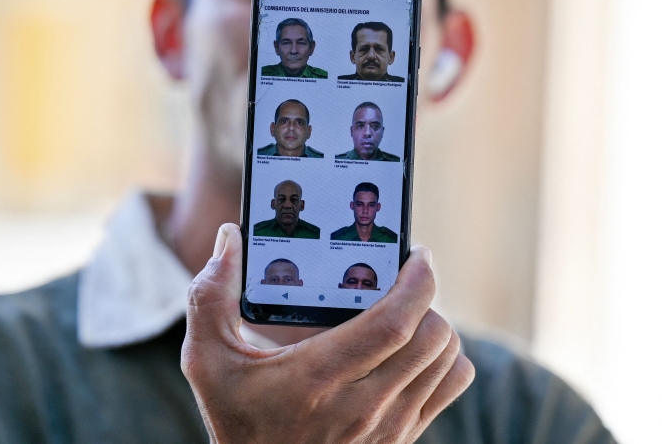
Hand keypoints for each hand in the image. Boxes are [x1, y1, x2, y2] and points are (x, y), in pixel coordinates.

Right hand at [181, 223, 474, 443]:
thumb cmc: (238, 420)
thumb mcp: (208, 361)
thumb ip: (210, 298)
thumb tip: (229, 237)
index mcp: (318, 376)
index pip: (394, 323)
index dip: (417, 281)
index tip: (415, 254)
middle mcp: (364, 404)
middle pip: (432, 335)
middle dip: (425, 296)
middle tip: (403, 277)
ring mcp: (390, 425)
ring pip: (448, 359)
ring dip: (435, 325)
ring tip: (408, 310)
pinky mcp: (405, 438)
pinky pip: (452, 385)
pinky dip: (446, 359)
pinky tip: (415, 348)